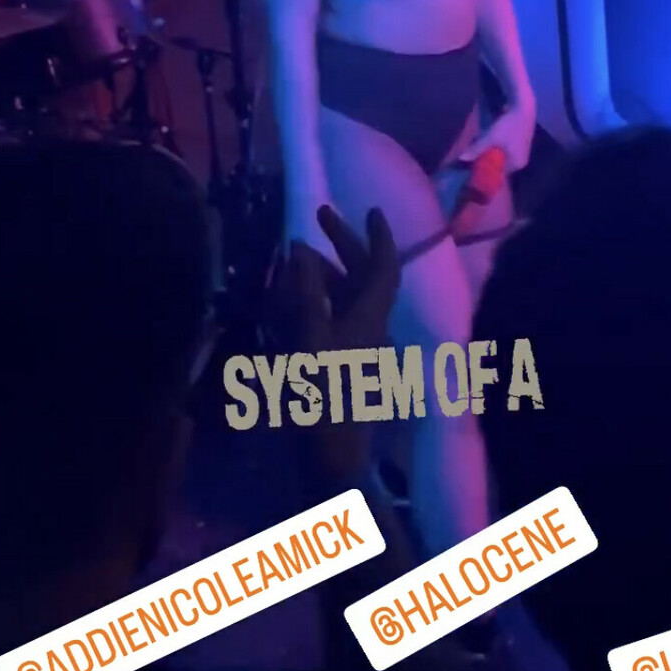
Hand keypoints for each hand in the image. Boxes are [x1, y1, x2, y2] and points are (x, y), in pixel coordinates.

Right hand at [266, 205, 400, 486]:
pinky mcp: (343, 367)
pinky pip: (333, 320)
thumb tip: (299, 250)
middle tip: (317, 218)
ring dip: (323, 274)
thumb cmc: (321, 397)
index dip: (377, 235)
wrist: (328, 462)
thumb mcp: (308, 338)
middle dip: (342, 245)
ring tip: (290, 258)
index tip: (367, 208)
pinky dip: (315, 302)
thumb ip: (305, 292)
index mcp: (372, 317)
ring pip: (346, 298)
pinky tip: (287, 301)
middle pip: (363, 276)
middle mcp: (372, 328)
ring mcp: (359, 349)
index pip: (384, 265)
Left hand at [459, 99, 535, 175]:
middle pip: (500, 167)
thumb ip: (476, 149)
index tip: (473, 170)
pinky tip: (490, 143)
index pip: (498, 175)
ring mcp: (522, 154)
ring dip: (492, 156)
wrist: (524, 108)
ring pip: (503, 159)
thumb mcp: (490, 137)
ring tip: (480, 150)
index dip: (485, 172)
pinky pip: (506, 153)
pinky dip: (497, 150)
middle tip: (474, 159)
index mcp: (515, 164)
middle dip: (487, 163)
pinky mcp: (521, 145)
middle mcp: (520, 162)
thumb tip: (462, 159)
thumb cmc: (508, 125)